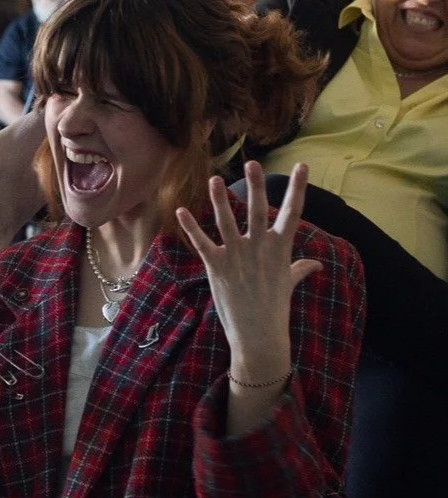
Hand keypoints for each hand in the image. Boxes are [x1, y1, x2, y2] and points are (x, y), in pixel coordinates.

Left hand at [176, 162, 320, 378]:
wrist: (259, 335)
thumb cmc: (275, 308)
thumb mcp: (289, 284)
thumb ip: (300, 268)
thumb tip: (316, 263)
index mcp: (280, 248)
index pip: (292, 212)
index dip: (298, 187)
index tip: (302, 165)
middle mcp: (259, 247)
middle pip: (258, 210)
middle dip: (255, 185)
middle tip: (252, 162)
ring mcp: (237, 256)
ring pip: (227, 221)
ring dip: (219, 200)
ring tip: (214, 179)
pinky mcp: (217, 266)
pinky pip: (202, 242)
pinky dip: (191, 227)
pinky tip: (180, 210)